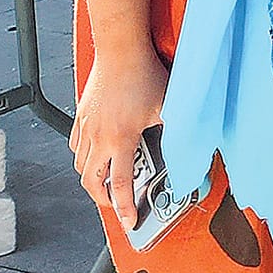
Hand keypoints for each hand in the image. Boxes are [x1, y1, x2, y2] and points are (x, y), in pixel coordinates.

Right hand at [71, 45, 167, 229]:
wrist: (121, 50)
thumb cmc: (146, 75)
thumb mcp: (171, 106)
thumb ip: (182, 130)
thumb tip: (196, 147)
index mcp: (122, 139)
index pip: (122, 184)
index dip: (125, 207)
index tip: (129, 221)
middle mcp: (99, 137)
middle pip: (91, 182)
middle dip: (103, 199)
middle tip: (117, 204)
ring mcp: (87, 127)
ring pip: (81, 165)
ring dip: (92, 178)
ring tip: (108, 183)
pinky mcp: (81, 116)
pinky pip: (76, 146)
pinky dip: (84, 157)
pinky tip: (98, 155)